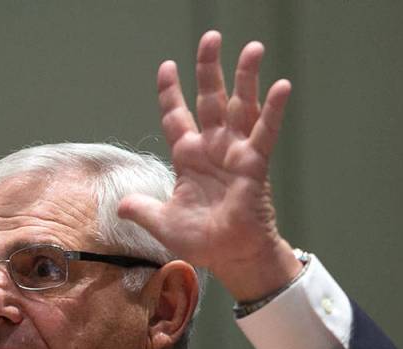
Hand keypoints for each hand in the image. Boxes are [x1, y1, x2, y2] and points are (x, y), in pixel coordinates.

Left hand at [118, 30, 302, 301]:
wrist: (231, 257)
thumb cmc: (203, 241)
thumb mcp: (163, 224)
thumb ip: (143, 209)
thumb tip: (120, 206)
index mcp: (188, 157)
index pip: (176, 116)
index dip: (171, 92)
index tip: (167, 66)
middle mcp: (212, 148)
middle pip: (209, 98)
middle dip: (209, 68)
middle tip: (210, 37)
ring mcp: (235, 153)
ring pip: (240, 106)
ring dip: (246, 77)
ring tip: (252, 48)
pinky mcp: (255, 164)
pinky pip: (265, 132)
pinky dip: (273, 110)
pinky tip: (281, 86)